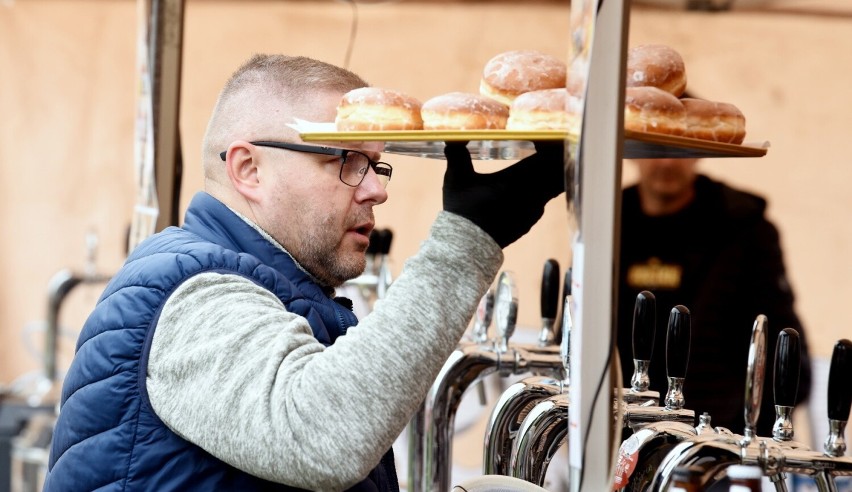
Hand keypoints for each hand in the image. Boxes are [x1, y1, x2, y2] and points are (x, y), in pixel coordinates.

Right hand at [442, 141, 565, 247]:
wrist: (467, 246)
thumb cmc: (462, 211)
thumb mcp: (456, 178)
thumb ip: (457, 153)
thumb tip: (451, 136)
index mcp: (517, 179)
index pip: (549, 155)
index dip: (553, 142)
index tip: (547, 133)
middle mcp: (532, 194)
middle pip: (558, 169)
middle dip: (556, 154)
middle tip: (550, 141)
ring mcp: (534, 209)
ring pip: (554, 184)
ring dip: (551, 171)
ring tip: (543, 159)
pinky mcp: (531, 220)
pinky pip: (544, 198)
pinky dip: (543, 187)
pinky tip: (532, 182)